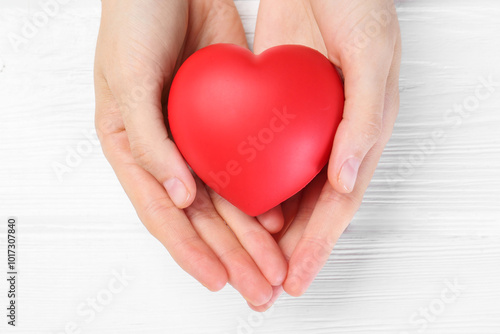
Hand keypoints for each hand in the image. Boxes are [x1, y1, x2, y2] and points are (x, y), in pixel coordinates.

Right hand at [94, 0, 286, 305]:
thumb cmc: (133, 21)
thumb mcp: (127, 79)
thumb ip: (147, 140)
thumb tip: (176, 196)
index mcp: (133, 149)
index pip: (163, 214)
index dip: (191, 252)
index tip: (220, 281)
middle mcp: (167, 153)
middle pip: (201, 217)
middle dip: (231, 255)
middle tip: (260, 288)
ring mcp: (199, 140)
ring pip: (228, 199)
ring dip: (251, 236)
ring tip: (275, 266)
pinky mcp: (227, 123)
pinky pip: (246, 166)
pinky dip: (261, 193)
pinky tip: (279, 216)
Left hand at [249, 0, 401, 310]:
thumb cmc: (358, 5)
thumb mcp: (371, 55)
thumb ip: (365, 119)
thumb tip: (346, 180)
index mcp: (362, 133)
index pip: (339, 203)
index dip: (319, 245)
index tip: (297, 278)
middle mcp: (331, 137)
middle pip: (309, 207)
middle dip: (290, 249)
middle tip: (268, 283)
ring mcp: (301, 126)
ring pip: (283, 188)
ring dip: (268, 225)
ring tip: (248, 259)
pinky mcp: (274, 110)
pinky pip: (261, 156)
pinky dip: (250, 184)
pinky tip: (232, 203)